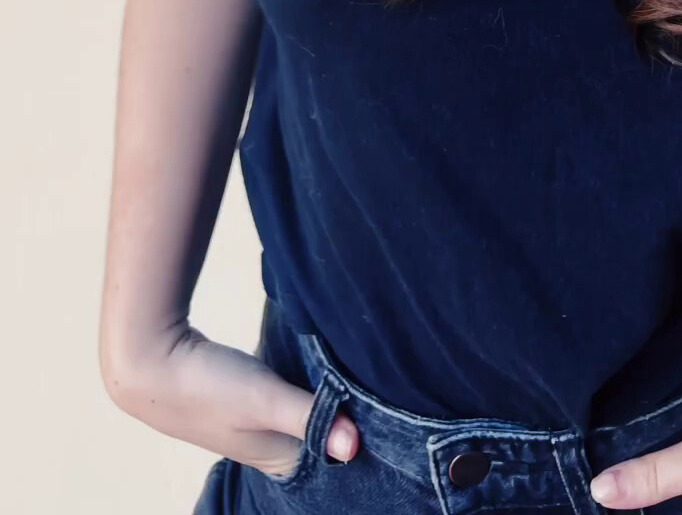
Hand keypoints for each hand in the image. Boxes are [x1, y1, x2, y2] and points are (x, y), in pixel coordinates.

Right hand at [106, 320, 361, 477]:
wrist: (150, 362)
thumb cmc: (208, 386)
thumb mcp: (264, 399)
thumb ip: (307, 416)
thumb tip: (355, 447)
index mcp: (276, 461)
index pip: (331, 460)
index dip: (357, 442)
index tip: (390, 421)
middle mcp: (267, 450)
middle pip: (319, 440)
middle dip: (346, 422)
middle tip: (384, 394)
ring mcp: (253, 426)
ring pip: (303, 419)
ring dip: (325, 404)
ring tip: (360, 380)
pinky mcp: (242, 401)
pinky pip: (287, 402)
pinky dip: (304, 391)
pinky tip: (319, 370)